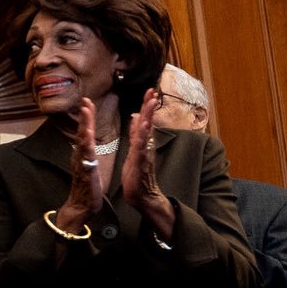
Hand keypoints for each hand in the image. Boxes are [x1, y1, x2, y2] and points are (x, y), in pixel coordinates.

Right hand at [55, 98, 105, 230]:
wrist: (81, 206)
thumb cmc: (87, 188)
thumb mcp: (89, 167)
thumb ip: (87, 154)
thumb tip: (85, 144)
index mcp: (84, 154)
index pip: (85, 132)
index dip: (87, 117)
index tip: (88, 102)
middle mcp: (80, 156)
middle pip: (82, 132)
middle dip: (84, 116)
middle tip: (85, 100)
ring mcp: (81, 163)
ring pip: (83, 141)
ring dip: (84, 125)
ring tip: (86, 111)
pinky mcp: (86, 171)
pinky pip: (86, 156)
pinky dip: (86, 144)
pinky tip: (87, 135)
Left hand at [123, 89, 174, 235]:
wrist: (142, 196)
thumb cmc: (137, 174)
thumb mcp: (134, 151)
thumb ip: (136, 135)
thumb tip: (137, 117)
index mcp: (142, 143)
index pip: (145, 121)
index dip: (147, 107)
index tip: (150, 91)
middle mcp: (145, 146)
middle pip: (148, 123)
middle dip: (149, 107)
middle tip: (152, 92)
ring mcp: (143, 155)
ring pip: (146, 134)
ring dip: (148, 119)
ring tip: (150, 105)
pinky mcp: (140, 165)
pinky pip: (140, 150)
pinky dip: (142, 140)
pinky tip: (143, 131)